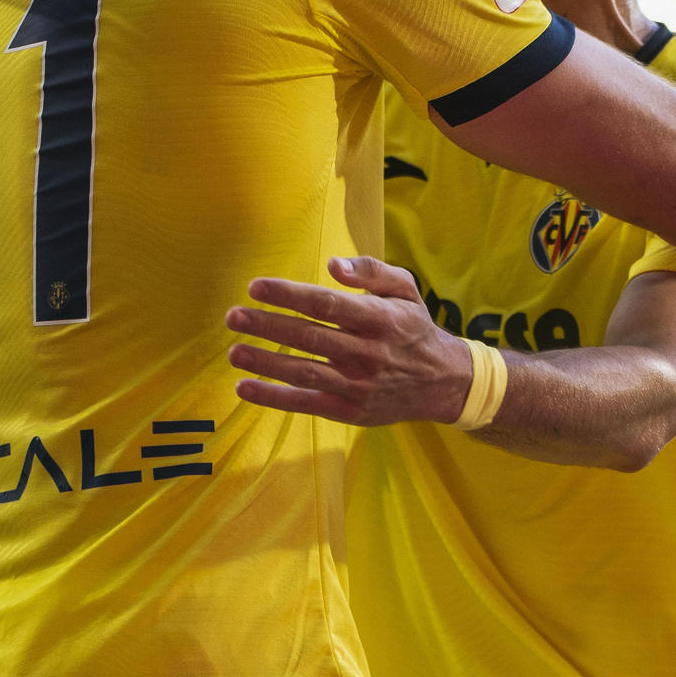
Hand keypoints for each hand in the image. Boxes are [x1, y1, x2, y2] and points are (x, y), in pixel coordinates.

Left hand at [226, 256, 473, 425]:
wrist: (442, 382)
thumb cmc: (414, 327)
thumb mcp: (405, 289)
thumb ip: (371, 270)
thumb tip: (333, 265)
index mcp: (380, 319)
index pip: (326, 304)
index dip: (289, 295)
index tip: (257, 286)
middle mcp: (368, 353)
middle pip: (310, 338)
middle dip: (268, 326)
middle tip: (233, 316)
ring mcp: (358, 385)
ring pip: (304, 373)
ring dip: (265, 363)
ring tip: (233, 351)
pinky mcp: (350, 411)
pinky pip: (306, 404)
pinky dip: (274, 398)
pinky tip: (245, 388)